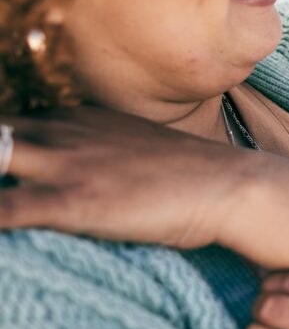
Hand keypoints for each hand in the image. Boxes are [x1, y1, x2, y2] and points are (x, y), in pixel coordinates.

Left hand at [0, 105, 264, 248]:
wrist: (227, 183)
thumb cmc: (186, 172)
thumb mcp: (132, 143)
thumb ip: (95, 144)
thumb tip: (79, 160)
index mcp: (73, 118)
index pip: (4, 118)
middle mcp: (60, 133)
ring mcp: (64, 164)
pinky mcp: (72, 201)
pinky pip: (3, 210)